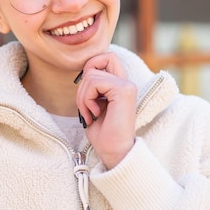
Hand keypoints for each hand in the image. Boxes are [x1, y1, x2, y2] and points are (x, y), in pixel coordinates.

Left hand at [75, 52, 136, 168]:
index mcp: (119, 84)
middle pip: (95, 62)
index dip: (90, 67)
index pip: (105, 57)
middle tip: (86, 106)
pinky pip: (94, 82)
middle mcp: (126, 82)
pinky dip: (86, 99)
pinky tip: (95, 113)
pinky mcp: (124, 90)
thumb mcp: (92, 104)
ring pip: (90, 75)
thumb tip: (83, 71)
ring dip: (82, 97)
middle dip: (82, 85)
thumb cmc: (102, 132)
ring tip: (90, 113)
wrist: (113, 152)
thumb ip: (91, 86)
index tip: (86, 92)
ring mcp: (127, 85)